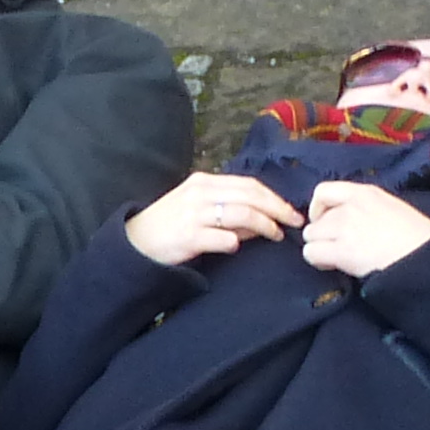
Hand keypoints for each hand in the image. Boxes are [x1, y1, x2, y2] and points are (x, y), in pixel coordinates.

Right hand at [124, 170, 303, 266]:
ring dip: (265, 226)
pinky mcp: (189, 236)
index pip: (249, 184)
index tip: (291, 211)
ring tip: (276, 236)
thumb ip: (228, 209)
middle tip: (294, 223)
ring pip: (242, 214)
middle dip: (278, 209)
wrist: (135, 242)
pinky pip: (223, 238)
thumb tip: (262, 220)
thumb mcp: (197, 207)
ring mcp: (194, 214)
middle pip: (251, 196)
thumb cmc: (170, 225)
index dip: (274, 197)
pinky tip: (238, 247)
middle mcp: (201, 193)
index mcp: (204, 182)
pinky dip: (235, 242)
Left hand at [301, 179, 429, 280]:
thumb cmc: (416, 236)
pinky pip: (311, 253)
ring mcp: (345, 228)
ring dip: (319, 247)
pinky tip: (333, 265)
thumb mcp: (390, 207)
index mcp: (365, 193)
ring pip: (311, 236)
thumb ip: (363, 207)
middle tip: (337, 245)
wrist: (426, 256)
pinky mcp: (342, 251)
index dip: (318, 208)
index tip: (326, 220)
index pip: (322, 191)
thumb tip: (343, 218)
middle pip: (315, 219)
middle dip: (322, 233)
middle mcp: (351, 206)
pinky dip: (317, 261)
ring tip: (337, 256)